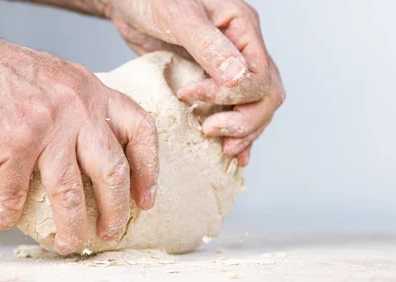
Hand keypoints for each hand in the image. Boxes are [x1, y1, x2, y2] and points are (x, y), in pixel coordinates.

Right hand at [0, 28, 158, 254]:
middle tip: (110, 232)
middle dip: (115, 212)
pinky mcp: (13, 140)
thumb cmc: (2, 73)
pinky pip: (14, 193)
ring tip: (66, 244)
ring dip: (69, 228)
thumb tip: (93, 161)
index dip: (149, 170)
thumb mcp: (59, 80)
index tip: (144, 200)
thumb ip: (80, 112)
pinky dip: (6, 214)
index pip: (140, 130)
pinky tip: (0, 220)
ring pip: (69, 192)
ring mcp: (47, 124)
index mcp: (93, 91)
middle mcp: (77, 106)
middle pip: (111, 171)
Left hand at [107, 0, 284, 165]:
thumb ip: (209, 45)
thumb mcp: (179, 16)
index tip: (192, 95)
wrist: (129, 1)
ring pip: (256, 107)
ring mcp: (230, 66)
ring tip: (222, 148)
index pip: (260, 75)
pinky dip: (235, 131)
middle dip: (244, 121)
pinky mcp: (212, 81)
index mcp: (243, 27)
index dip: (232, 95)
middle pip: (267, 97)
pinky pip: (235, 109)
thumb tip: (238, 78)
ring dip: (242, 131)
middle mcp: (243, 48)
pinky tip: (231, 151)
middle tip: (210, 132)